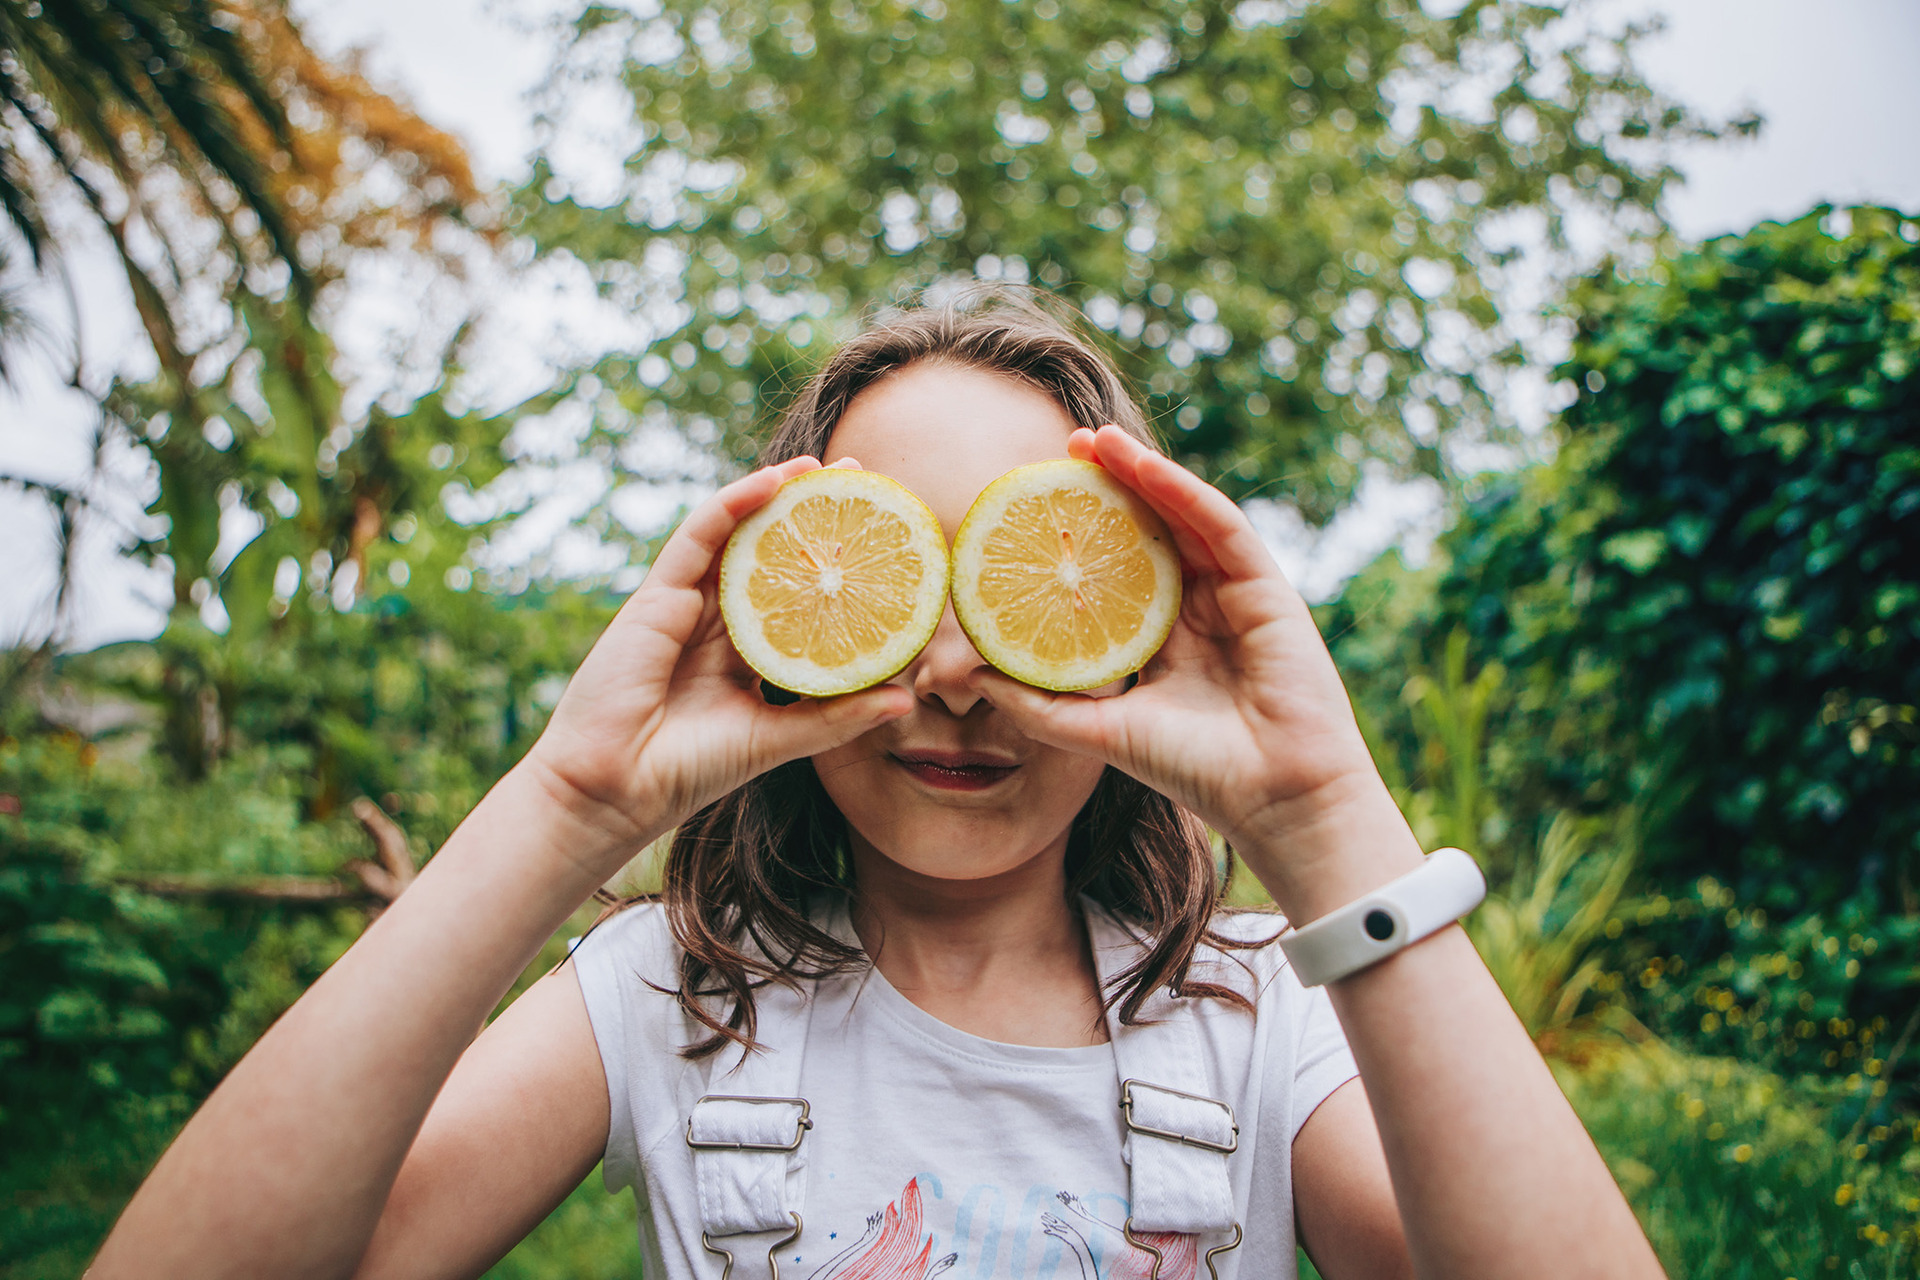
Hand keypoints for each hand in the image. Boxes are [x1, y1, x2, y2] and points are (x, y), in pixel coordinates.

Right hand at [519, 457, 912, 866]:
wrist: (616, 789)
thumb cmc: (688, 770)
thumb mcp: (778, 739)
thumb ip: (836, 717)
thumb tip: (905, 697)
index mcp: (742, 655)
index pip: (794, 597)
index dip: (831, 565)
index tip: (878, 539)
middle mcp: (714, 623)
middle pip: (769, 555)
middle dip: (811, 516)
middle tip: (860, 480)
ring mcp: (684, 605)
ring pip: (735, 535)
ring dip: (776, 494)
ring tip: (823, 466)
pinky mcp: (657, 595)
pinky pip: (699, 536)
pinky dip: (733, 503)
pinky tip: (771, 480)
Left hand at [965, 427, 1401, 881]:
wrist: (1273, 798)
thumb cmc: (1197, 771)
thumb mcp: (1099, 732)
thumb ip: (1040, 704)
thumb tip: (971, 676)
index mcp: (1163, 638)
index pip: (1117, 569)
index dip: (1080, 532)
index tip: (1030, 504)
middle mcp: (1199, 607)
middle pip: (1149, 530)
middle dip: (1106, 485)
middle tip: (1059, 448)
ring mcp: (1233, 592)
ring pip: (1181, 514)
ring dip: (1138, 471)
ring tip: (1091, 438)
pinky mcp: (1264, 586)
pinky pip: (1217, 524)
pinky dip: (1178, 490)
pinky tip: (1139, 464)